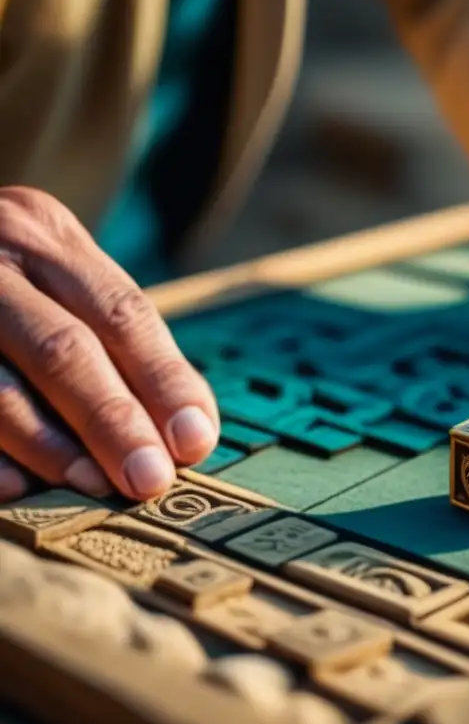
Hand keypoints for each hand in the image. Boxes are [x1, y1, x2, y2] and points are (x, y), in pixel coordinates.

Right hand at [0, 187, 218, 500]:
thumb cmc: (8, 284)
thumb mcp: (57, 278)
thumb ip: (118, 340)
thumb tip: (189, 432)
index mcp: (45, 235)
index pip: (122, 314)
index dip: (164, 382)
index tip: (195, 440)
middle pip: (63, 348)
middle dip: (112, 421)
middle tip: (149, 478)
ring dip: (50, 446)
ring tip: (94, 485)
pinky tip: (18, 488)